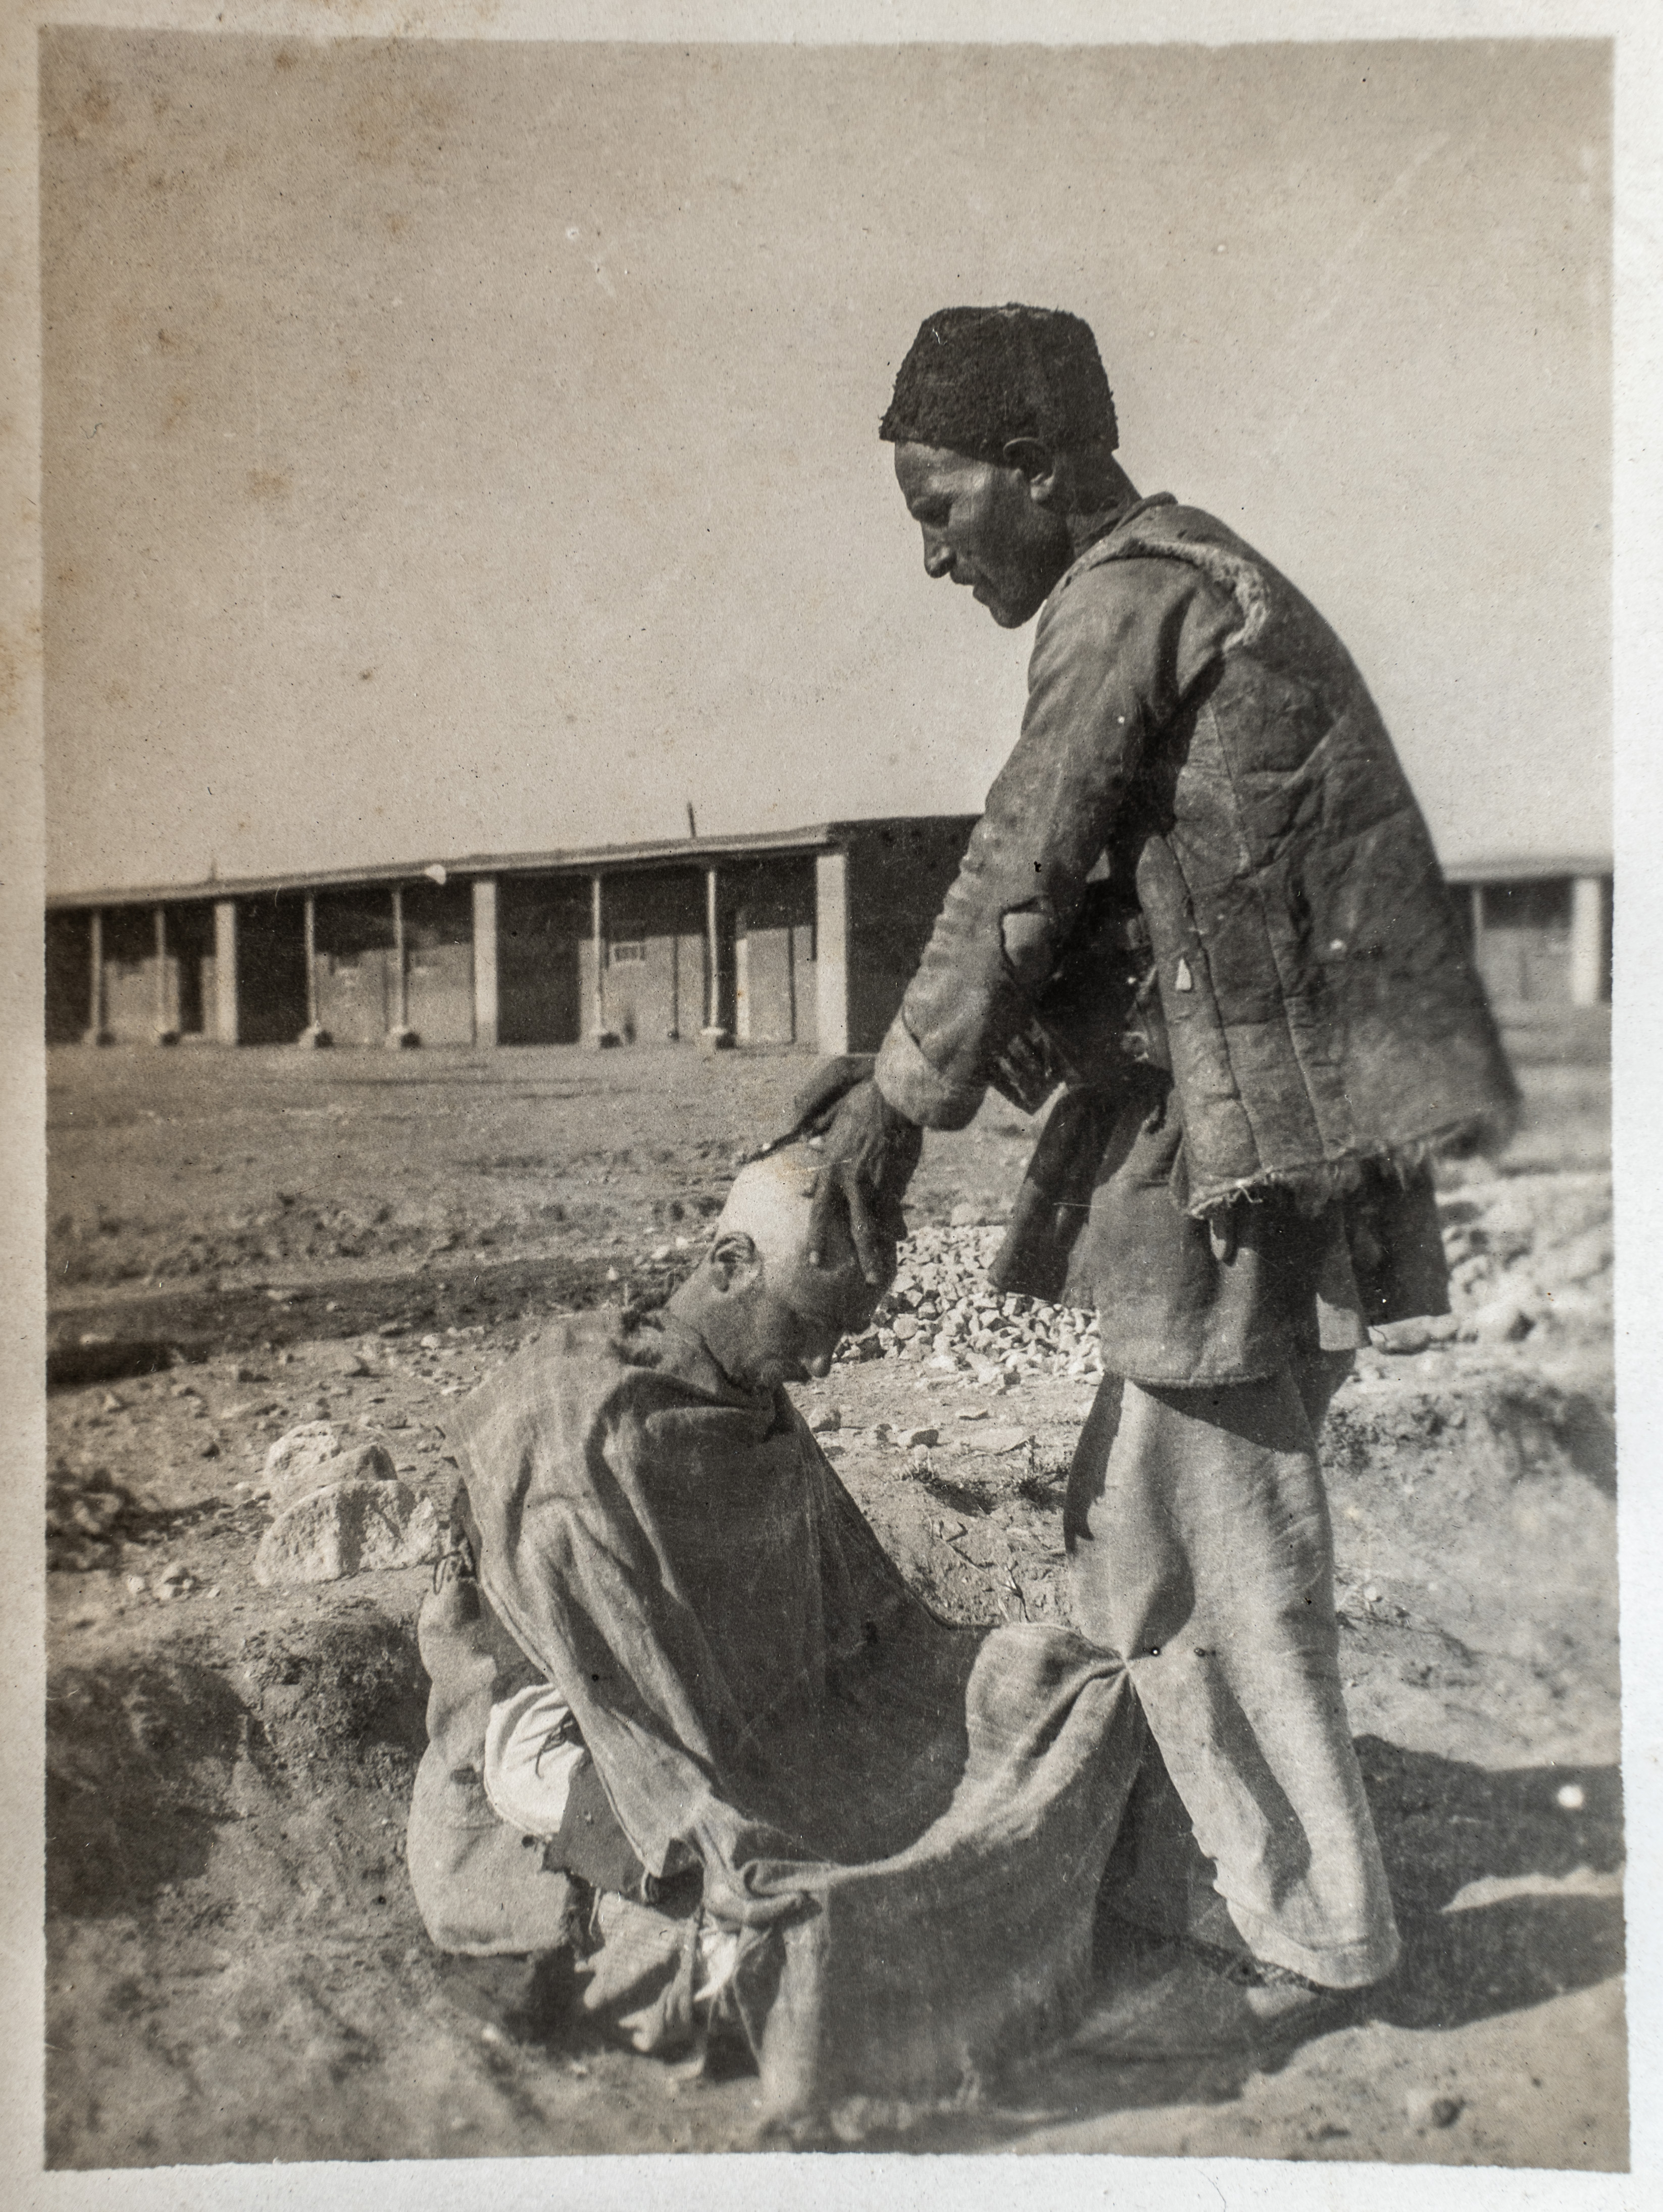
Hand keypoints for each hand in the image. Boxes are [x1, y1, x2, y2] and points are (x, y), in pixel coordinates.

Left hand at [805, 1078, 921, 1284]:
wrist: (892, 1098)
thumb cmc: (862, 1107)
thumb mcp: (836, 1129)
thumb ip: (823, 1152)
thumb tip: (807, 1165)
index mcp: (830, 1169)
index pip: (819, 1212)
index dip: (817, 1238)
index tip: (814, 1260)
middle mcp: (849, 1181)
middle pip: (850, 1227)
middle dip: (852, 1255)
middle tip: (854, 1280)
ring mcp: (875, 1183)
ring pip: (875, 1225)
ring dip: (877, 1251)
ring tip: (879, 1273)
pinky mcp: (896, 1180)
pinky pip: (896, 1210)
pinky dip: (898, 1224)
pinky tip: (901, 1238)